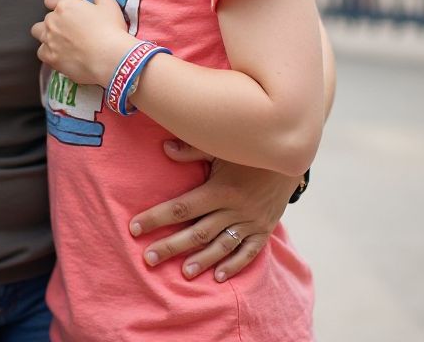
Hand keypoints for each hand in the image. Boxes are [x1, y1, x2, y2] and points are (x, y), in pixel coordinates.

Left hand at [31, 0, 133, 86]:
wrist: (110, 59)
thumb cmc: (111, 30)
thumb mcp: (108, 5)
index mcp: (65, 5)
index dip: (57, 3)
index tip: (64, 9)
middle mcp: (53, 20)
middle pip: (45, 18)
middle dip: (54, 22)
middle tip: (70, 29)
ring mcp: (49, 39)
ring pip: (39, 33)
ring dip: (47, 35)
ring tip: (62, 42)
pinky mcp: (50, 57)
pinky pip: (41, 52)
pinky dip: (48, 53)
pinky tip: (61, 55)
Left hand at [128, 141, 300, 281]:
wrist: (289, 157)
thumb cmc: (248, 150)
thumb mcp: (221, 147)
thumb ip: (192, 150)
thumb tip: (165, 148)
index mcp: (220, 189)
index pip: (181, 207)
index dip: (157, 217)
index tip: (135, 227)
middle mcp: (234, 209)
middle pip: (197, 233)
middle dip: (170, 246)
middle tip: (148, 259)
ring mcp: (250, 222)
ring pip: (221, 246)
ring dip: (201, 261)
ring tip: (182, 273)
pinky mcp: (264, 229)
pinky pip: (249, 252)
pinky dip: (234, 265)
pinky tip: (218, 276)